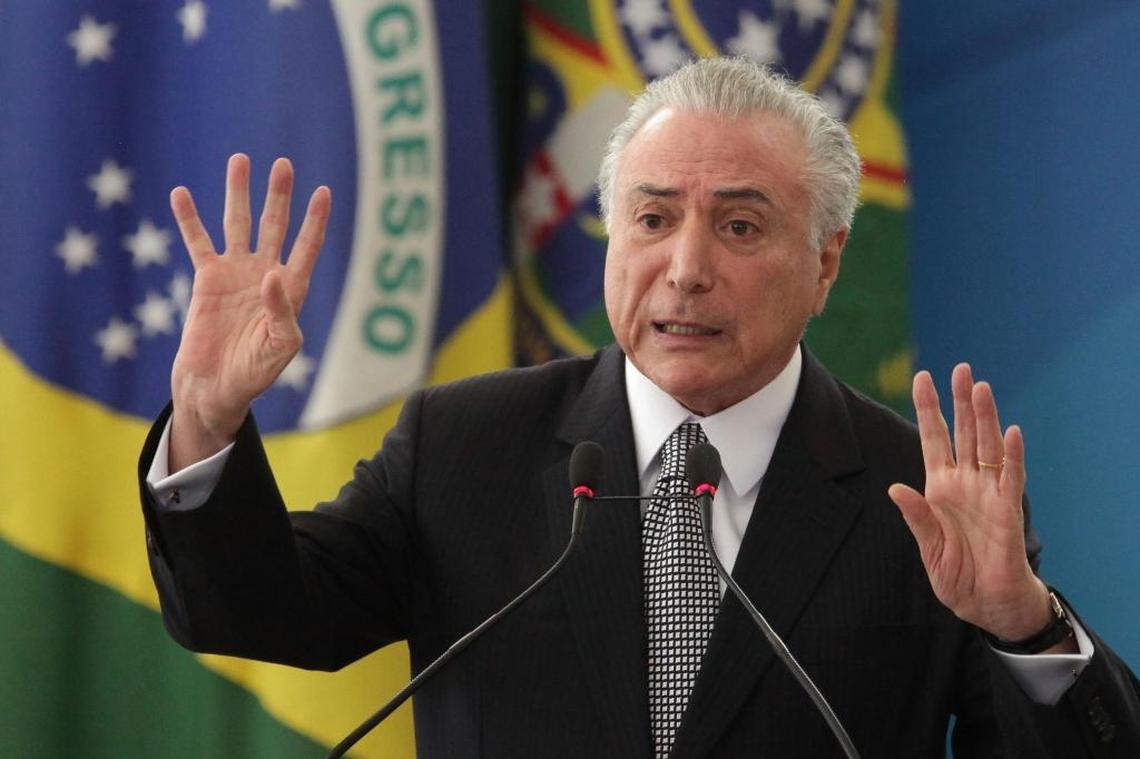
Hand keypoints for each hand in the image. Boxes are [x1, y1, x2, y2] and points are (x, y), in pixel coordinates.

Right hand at [168, 153, 329, 468]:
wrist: (216, 387)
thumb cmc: (255, 373)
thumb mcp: (279, 347)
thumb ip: (281, 311)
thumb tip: (273, 274)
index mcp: (291, 291)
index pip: (307, 247)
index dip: (316, 221)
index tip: (323, 192)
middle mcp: (265, 274)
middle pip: (275, 226)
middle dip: (279, 197)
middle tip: (283, 164)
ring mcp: (235, 273)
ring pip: (238, 224)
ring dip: (238, 194)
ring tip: (240, 160)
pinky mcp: (207, 279)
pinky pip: (198, 242)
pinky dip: (189, 219)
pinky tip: (181, 194)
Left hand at [888, 364, 1057, 642]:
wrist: (987, 605)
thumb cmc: (957, 575)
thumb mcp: (928, 547)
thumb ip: (916, 517)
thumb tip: (895, 488)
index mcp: (940, 488)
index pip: (933, 440)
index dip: (929, 409)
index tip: (922, 377)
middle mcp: (965, 484)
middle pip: (963, 434)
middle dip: (959, 402)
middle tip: (959, 369)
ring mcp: (988, 494)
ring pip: (986, 447)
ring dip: (984, 418)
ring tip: (980, 388)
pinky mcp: (1009, 512)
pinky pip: (1011, 479)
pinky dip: (1011, 456)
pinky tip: (1010, 433)